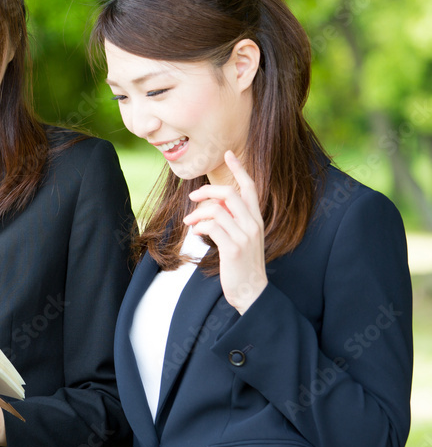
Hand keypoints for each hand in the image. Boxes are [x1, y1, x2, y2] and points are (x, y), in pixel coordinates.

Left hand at [182, 151, 266, 313]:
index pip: (250, 187)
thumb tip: (210, 206)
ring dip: (197, 213)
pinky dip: (200, 226)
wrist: (251, 292)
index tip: (228, 154)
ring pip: (216, 209)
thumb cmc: (241, 264)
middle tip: (192, 197)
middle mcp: (253, 224)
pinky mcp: (233, 249)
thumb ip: (231, 220)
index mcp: (256, 219)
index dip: (239, 169)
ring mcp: (244, 236)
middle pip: (229, 193)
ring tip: (190, 221)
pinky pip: (212, 227)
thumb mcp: (240, 238)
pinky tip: (198, 232)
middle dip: (206, 190)